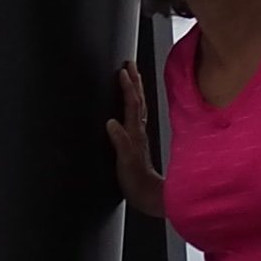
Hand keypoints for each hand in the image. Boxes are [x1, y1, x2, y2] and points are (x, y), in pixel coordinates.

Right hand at [106, 59, 165, 218]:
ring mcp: (139, 136)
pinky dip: (133, 105)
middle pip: (138, 100)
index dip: (128, 87)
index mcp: (135, 133)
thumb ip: (120, 142)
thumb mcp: (125, 163)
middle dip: (134, 81)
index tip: (123, 70)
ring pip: (138, 107)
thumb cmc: (137, 182)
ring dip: (135, 89)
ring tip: (131, 76)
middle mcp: (139, 132)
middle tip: (129, 64)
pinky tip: (130, 105)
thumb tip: (111, 122)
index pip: (132, 104)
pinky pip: (136, 117)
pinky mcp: (137, 143)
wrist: (149, 197)